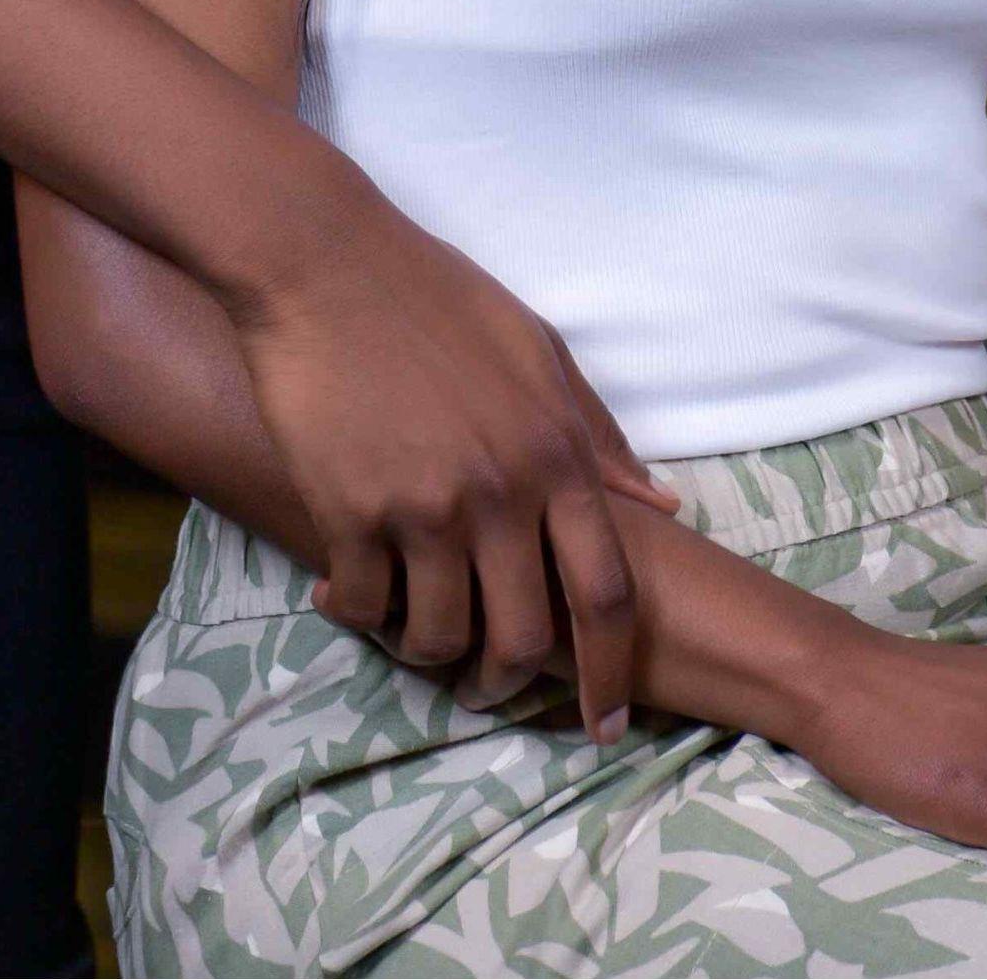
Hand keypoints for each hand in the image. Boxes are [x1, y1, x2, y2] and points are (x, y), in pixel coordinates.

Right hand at [226, 189, 680, 738]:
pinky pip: (364, 608)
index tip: (606, 722)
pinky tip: (345, 590)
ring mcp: (424, 508)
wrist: (324, 264)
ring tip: (412, 629)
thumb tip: (662, 504)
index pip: (607, 593)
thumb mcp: (537, 350)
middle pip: (523, 639)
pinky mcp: (351, 513)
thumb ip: (595, 433)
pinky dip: (358, 613)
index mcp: (556, 453)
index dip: (613, 672)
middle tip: (489, 687)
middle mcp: (499, 493)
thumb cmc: (436, 297)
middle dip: (509, 683)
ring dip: (428, 651)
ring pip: (439, 638)